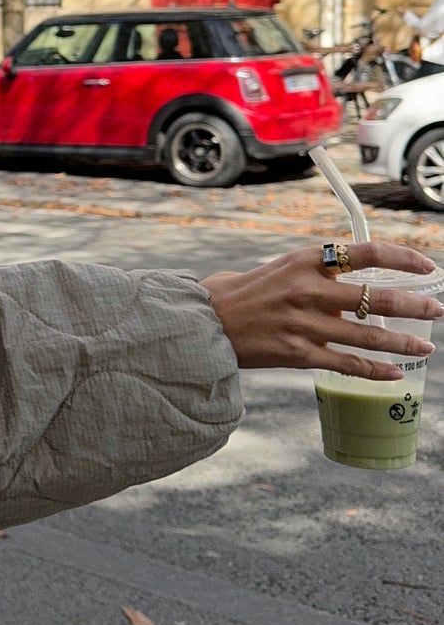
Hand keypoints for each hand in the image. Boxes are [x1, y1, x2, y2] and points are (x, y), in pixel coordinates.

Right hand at [201, 240, 441, 377]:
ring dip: (403, 341)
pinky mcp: (298, 353)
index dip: (402, 258)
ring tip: (425, 345)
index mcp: (304, 261)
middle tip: (436, 310)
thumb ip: (315, 273)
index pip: (365, 252)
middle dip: (415, 306)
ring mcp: (305, 324)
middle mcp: (308, 290)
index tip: (426, 266)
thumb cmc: (240, 293)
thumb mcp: (279, 268)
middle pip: (377, 298)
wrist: (203, 321)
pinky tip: (395, 372)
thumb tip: (348, 280)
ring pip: (368, 336)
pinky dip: (375, 370)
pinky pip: (347, 364)